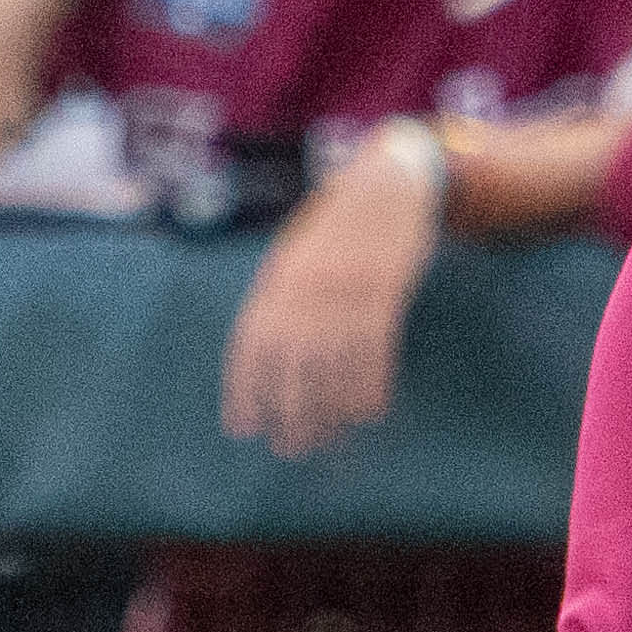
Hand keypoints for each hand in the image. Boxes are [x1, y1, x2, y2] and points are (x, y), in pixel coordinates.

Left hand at [221, 133, 436, 455]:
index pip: (250, 344)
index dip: (243, 390)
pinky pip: (374, 351)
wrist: (388, 183)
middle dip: (289, 412)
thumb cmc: (338, 224)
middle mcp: (306, 287)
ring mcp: (346, 290)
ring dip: (332, 410)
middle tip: (291, 448)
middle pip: (290, 364)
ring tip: (329, 441)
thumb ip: (280, 298)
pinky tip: (368, 412)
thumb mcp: (296, 253)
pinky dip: (371, 386)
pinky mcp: (383, 292)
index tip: (242, 428)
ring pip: (334, 365)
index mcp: (277, 278)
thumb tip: (264, 354)